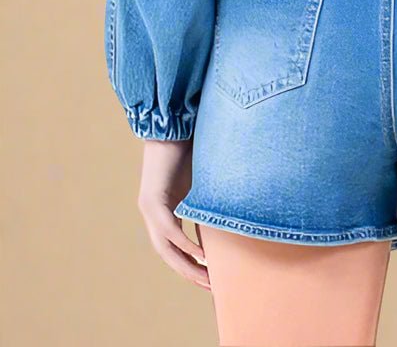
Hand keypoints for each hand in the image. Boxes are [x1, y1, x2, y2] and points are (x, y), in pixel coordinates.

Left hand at [137, 138, 209, 289]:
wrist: (174, 123)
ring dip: (186, 265)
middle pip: (170, 254)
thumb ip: (209, 200)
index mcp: (167, 210)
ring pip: (166, 248)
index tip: (212, 277)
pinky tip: (199, 254)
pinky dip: (184, 243)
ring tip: (206, 279)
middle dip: (191, 273)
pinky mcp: (151, 200)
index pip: (178, 246)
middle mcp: (155, 214)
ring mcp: (150, 208)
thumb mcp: (203, 181)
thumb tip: (231, 216)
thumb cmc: (190, 145)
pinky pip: (169, 229)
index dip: (193, 264)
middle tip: (211, 288)